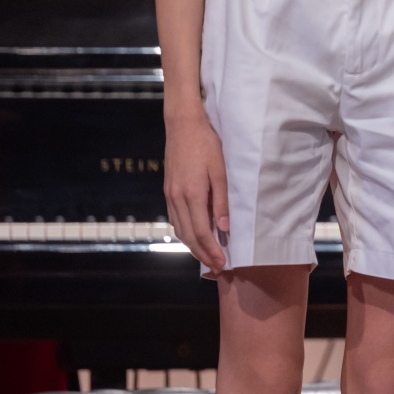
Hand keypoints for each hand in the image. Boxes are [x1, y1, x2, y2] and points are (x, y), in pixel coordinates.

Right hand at [164, 109, 228, 272]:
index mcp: (191, 194)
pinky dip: (185, 232)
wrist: (183, 125)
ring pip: (180, 229)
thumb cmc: (206, 144)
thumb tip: (224, 228)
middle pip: (188, 236)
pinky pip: (176, 219)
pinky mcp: (168, 190)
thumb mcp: (220, 170)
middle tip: (217, 268)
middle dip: (202, 254)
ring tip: (208, 256)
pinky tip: (195, 235)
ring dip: (193, 245)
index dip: (211, 251)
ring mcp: (170, 195)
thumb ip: (222, 200)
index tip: (223, 264)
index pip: (201, 232)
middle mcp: (176, 198)